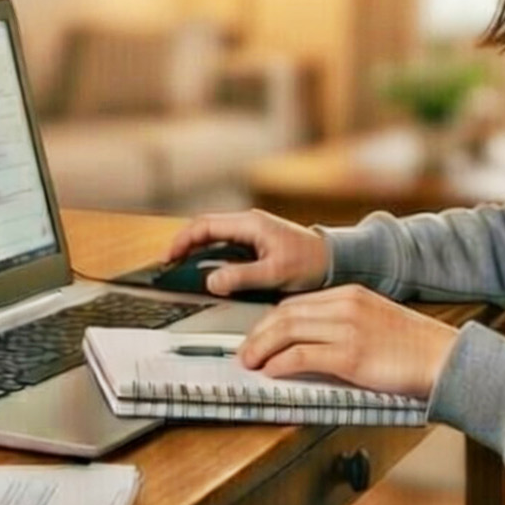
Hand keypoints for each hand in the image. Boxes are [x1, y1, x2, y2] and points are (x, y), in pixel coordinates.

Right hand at [166, 209, 330, 296]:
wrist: (335, 261)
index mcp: (250, 224)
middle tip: (169, 266)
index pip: (205, 225)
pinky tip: (207, 271)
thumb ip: (242, 277)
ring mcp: (251, 232)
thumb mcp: (275, 273)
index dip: (182, 241)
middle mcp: (248, 223)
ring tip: (182, 270)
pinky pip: (225, 246)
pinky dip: (211, 256)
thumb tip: (211, 281)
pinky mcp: (255, 243)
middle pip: (205, 228)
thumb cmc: (310, 263)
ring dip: (196, 251)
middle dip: (184, 245)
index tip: (169, 258)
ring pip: (214, 237)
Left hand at [237, 286, 459, 399]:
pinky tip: (271, 372)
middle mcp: (345, 305)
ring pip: (286, 330)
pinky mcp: (350, 356)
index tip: (257, 337)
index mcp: (351, 294)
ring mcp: (347, 329)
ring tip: (250, 363)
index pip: (296, 303)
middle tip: (244, 353)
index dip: (269, 321)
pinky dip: (280, 364)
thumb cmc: (415, 348)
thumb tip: (311, 344)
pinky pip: (302, 355)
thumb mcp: (376, 321)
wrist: (446, 358)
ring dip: (260, 349)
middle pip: (284, 313)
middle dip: (257, 334)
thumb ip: (345, 324)